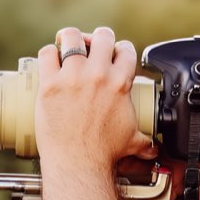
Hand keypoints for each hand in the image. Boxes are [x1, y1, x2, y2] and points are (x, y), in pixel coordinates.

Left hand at [35, 27, 157, 172]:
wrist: (78, 163)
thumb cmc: (104, 153)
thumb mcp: (132, 141)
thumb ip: (145, 140)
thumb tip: (153, 147)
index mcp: (120, 83)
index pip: (125, 49)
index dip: (119, 49)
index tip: (112, 55)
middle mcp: (97, 75)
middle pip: (101, 36)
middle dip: (96, 39)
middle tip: (89, 47)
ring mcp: (72, 77)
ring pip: (71, 37)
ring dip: (70, 38)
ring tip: (67, 46)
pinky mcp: (50, 84)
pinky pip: (47, 54)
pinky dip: (48, 53)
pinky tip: (50, 59)